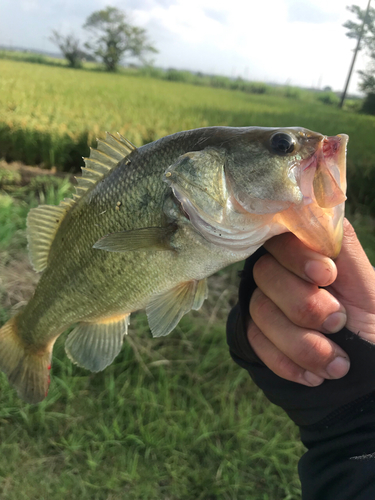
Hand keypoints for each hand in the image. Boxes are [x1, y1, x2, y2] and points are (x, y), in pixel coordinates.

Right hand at [247, 218, 374, 386]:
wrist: (370, 372)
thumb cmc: (371, 323)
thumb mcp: (368, 283)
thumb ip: (343, 244)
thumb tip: (317, 202)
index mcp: (305, 255)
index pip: (281, 238)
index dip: (297, 255)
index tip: (327, 276)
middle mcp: (279, 274)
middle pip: (266, 275)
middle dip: (305, 305)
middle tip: (339, 323)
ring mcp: (265, 305)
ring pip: (260, 311)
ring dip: (303, 343)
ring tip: (338, 363)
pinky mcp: (256, 336)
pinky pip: (256, 343)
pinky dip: (288, 363)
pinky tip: (315, 376)